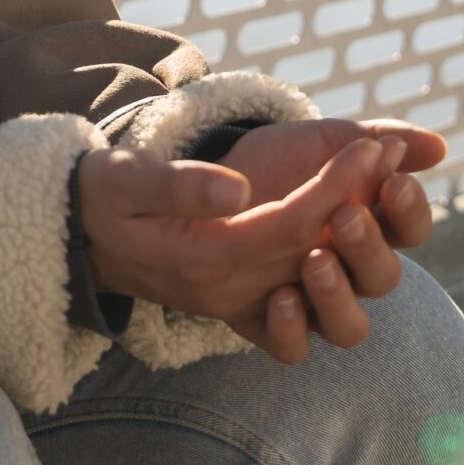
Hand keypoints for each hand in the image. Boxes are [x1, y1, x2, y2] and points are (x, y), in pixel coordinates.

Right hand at [76, 136, 399, 363]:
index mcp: (205, 257)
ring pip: (320, 302)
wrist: (78, 238)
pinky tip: (341, 229)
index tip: (373, 146)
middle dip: (362, 210)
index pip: (293, 224)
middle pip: (317, 256)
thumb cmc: (104, 196)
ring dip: (355, 257)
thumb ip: (182, 184)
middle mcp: (229, 291)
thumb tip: (241, 189)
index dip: (339, 185)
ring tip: (370, 197)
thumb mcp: (128, 177)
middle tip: (385, 155)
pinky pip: (299, 318)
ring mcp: (237, 304)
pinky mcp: (239, 307)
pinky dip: (331, 287)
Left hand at [215, 119, 442, 354]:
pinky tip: (278, 296)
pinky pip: (293, 349)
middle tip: (343, 215)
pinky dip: (291, 329)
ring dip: (337, 296)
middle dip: (369, 247)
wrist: (202, 186)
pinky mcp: (270, 324)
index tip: (393, 180)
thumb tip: (439, 147)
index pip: (411, 229)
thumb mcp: (320, 140)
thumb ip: (375, 138)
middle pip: (384, 279)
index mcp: (371, 223)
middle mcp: (348, 270)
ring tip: (312, 260)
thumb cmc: (275, 163)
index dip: (410, 210)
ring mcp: (312, 302)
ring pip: (348, 328)